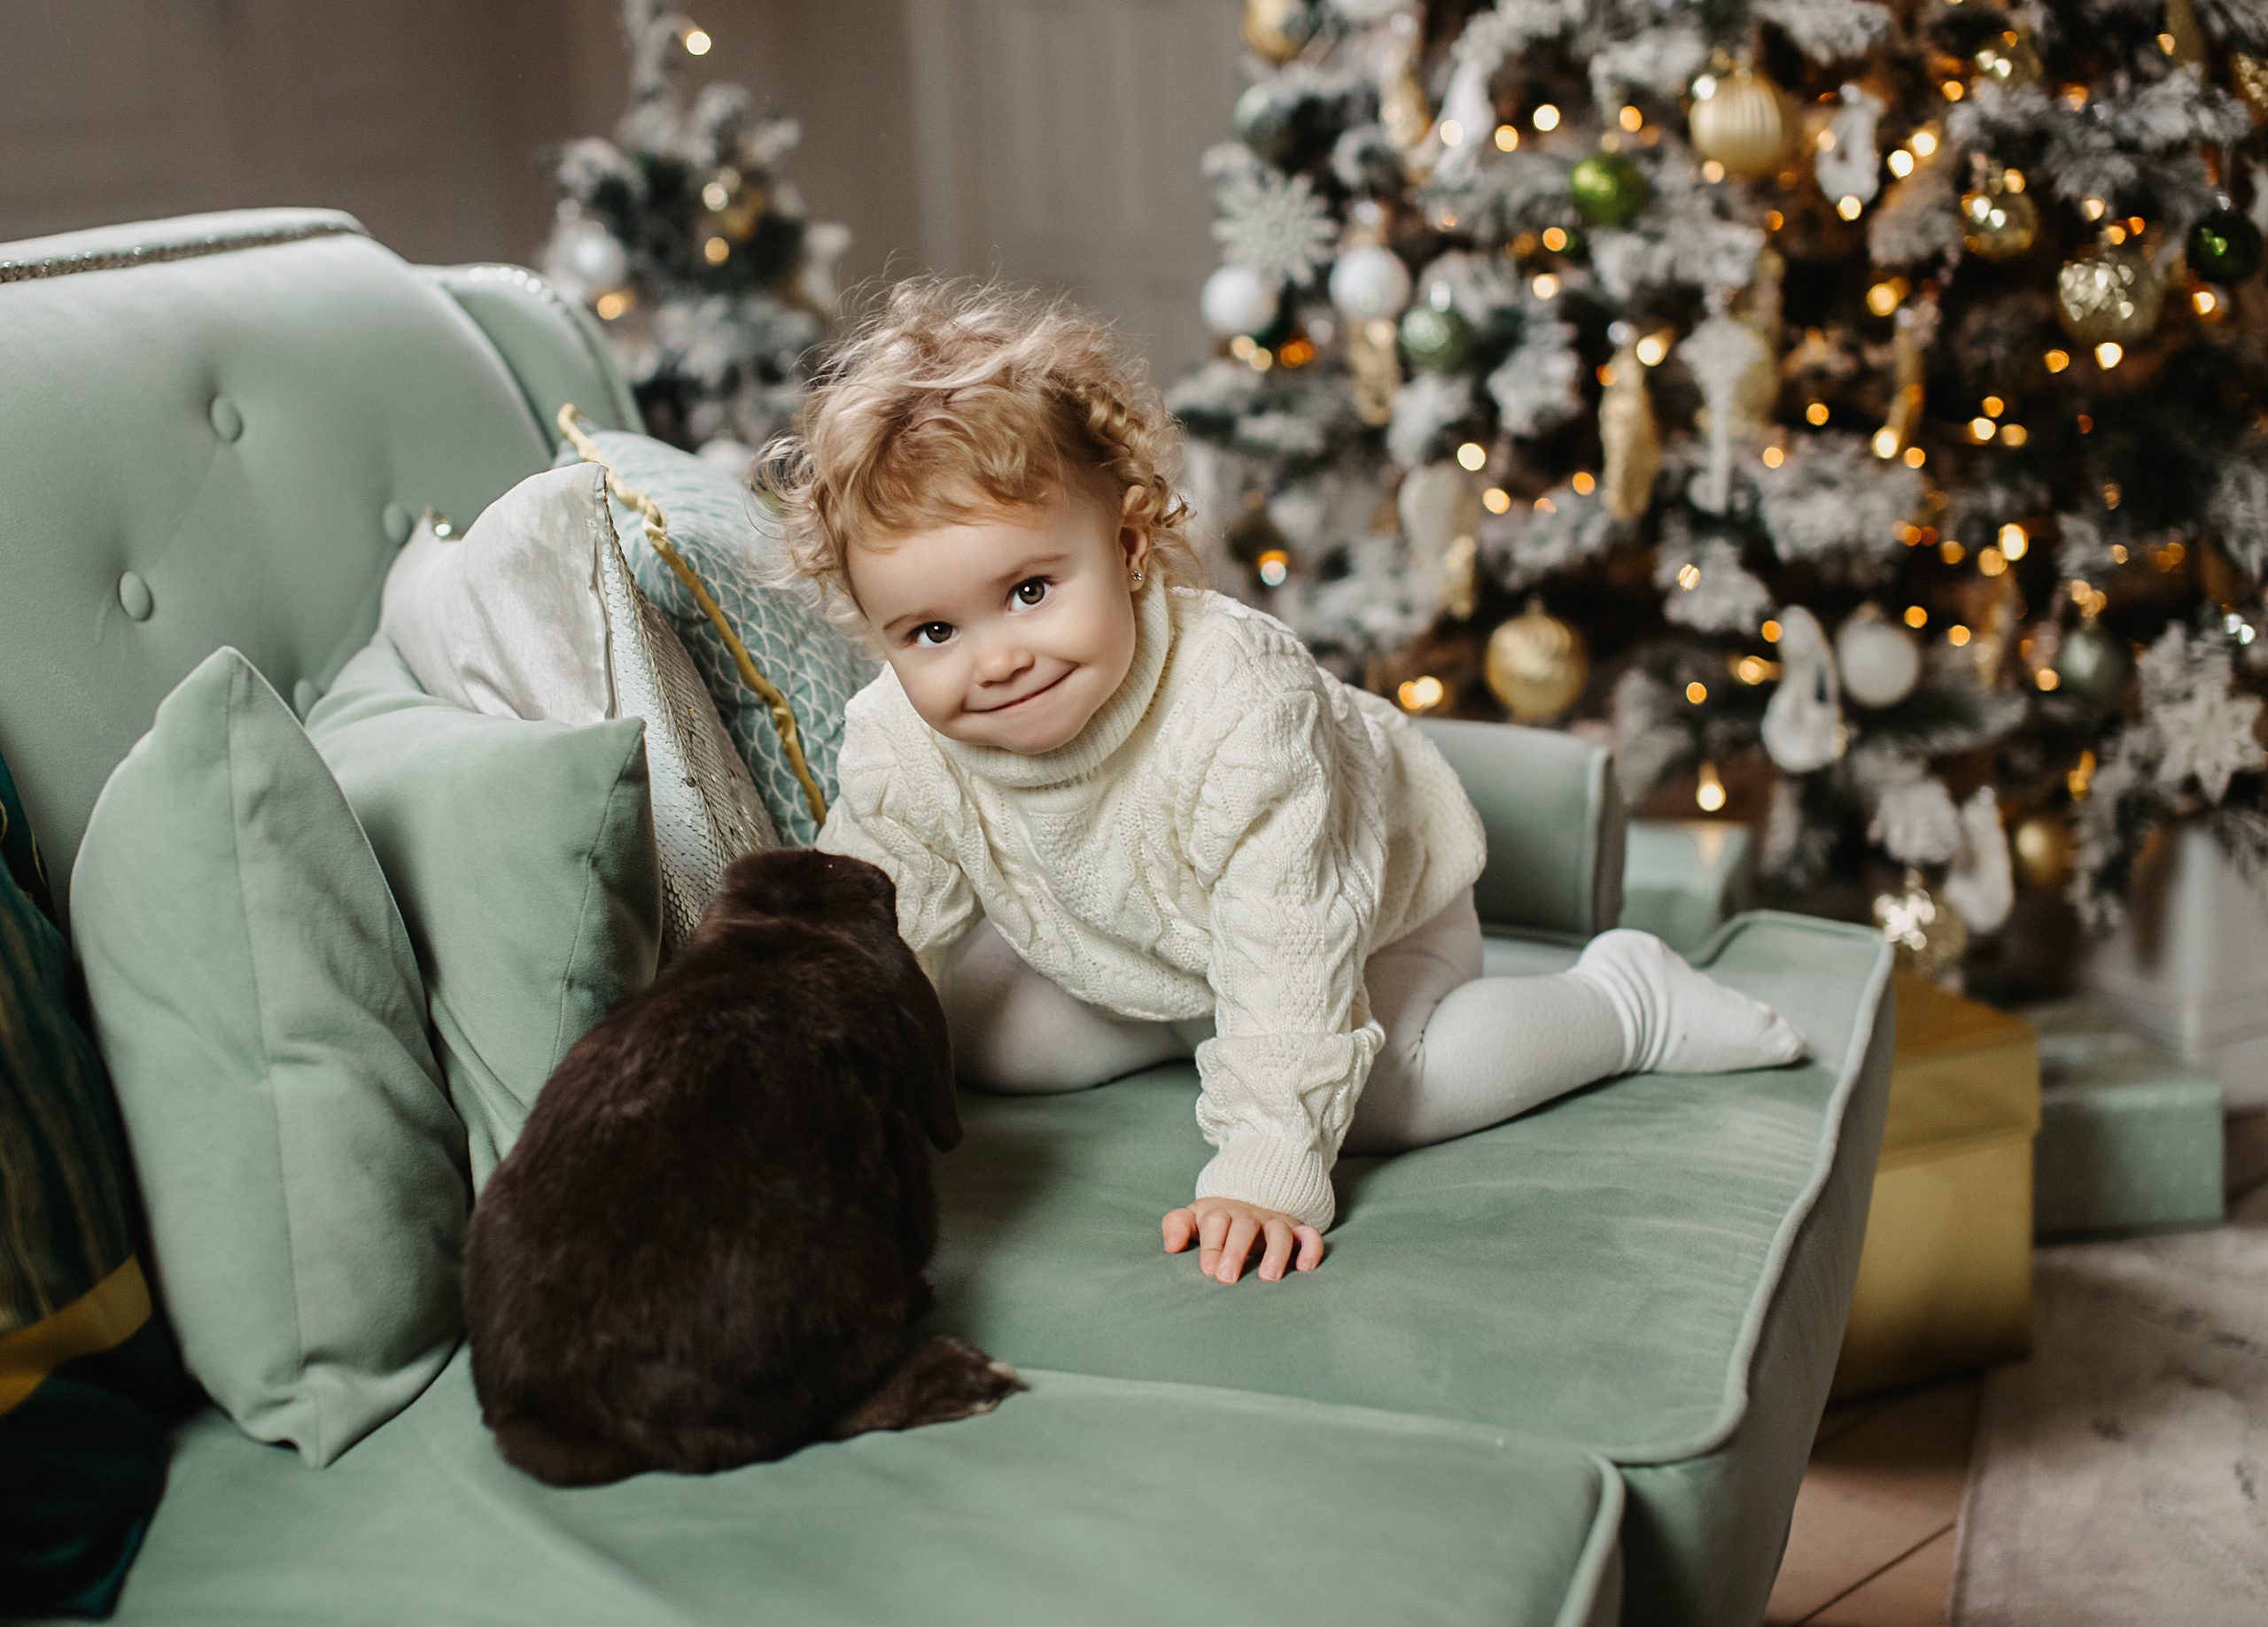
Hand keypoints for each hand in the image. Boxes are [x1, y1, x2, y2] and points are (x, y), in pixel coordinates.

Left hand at [1161, 1197, 1324, 1283]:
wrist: (1248, 1199)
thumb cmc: (1216, 1221)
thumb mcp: (1193, 1218)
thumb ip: (1177, 1225)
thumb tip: (1170, 1245)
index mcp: (1221, 1214)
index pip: (1215, 1222)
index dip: (1212, 1245)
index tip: (1208, 1270)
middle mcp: (1249, 1217)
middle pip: (1244, 1227)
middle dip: (1236, 1251)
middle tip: (1227, 1278)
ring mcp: (1274, 1222)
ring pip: (1279, 1231)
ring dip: (1275, 1253)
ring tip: (1268, 1278)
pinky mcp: (1296, 1230)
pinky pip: (1309, 1234)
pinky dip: (1311, 1248)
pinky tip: (1305, 1268)